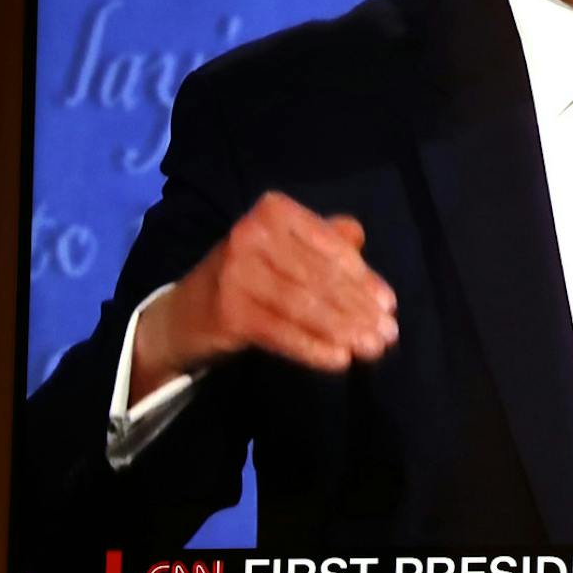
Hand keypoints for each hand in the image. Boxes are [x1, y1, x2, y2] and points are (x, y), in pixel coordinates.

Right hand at [130, 192, 398, 402]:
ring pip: (305, 305)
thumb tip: (363, 248)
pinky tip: (340, 361)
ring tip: (372, 349)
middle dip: (359, 309)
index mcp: (274, 211)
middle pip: (320, 278)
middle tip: (388, 335)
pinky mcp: (228, 311)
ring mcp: (236, 272)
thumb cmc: (250, 276)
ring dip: (344, 330)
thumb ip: (328, 242)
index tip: (389, 305)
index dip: (363, 278)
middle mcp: (252, 234)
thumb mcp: (288, 249)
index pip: (330, 247)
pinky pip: (283, 332)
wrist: (183, 314)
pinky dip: (314, 348)